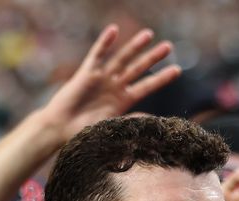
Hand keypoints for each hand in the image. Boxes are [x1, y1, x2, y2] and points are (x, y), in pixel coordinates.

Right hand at [43, 26, 181, 141]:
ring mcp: (102, 78)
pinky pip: (97, 54)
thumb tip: (153, 120)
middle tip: (169, 46)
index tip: (178, 70)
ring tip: (149, 34)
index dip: (162, 78)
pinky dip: (105, 42)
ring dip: (135, 46)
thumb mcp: (113, 128)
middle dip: (153, 57)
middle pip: (138, 68)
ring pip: (122, 58)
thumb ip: (132, 122)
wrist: (60, 130)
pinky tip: (114, 30)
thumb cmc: (84, 133)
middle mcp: (115, 86)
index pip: (147, 86)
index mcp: (124, 101)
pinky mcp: (86, 73)